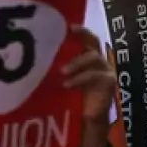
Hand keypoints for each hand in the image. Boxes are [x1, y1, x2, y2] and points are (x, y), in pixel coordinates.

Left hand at [63, 25, 115, 146]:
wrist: (89, 120)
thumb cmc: (75, 99)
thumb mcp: (66, 81)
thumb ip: (60, 70)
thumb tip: (37, 61)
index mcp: (89, 58)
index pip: (86, 39)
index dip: (80, 31)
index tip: (67, 25)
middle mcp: (100, 61)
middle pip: (94, 41)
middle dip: (83, 34)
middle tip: (70, 32)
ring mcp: (106, 70)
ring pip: (93, 56)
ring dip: (77, 62)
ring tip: (62, 71)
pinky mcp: (109, 81)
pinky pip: (94, 75)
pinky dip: (79, 78)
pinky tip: (68, 84)